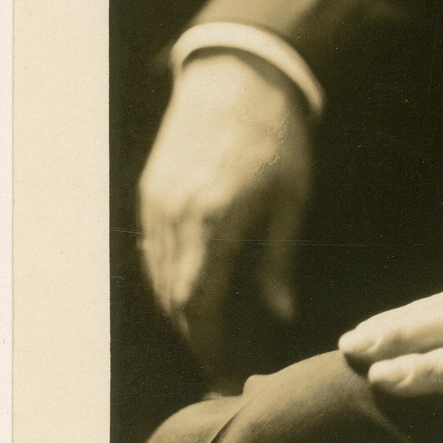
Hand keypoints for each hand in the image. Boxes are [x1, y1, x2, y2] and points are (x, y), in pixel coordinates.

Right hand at [138, 50, 312, 376]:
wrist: (240, 75)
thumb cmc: (278, 135)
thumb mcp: (292, 197)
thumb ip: (280, 260)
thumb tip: (281, 315)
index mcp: (216, 220)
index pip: (198, 304)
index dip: (209, 343)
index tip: (225, 368)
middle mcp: (177, 216)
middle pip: (173, 298)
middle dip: (196, 335)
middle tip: (222, 360)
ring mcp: (156, 204)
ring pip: (158, 278)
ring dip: (180, 310)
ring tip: (211, 331)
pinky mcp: (149, 192)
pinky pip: (152, 250)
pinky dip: (168, 277)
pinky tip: (191, 288)